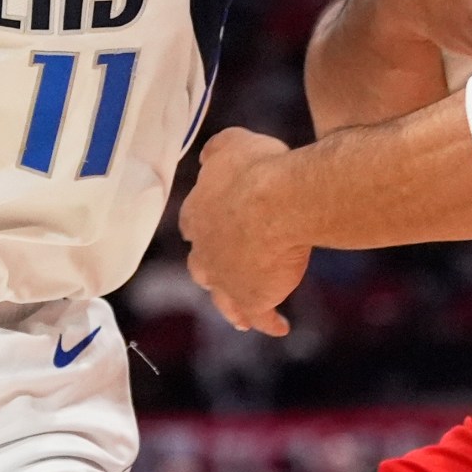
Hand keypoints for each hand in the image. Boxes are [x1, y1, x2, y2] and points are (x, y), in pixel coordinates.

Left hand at [178, 128, 307, 336]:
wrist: (277, 203)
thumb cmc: (256, 170)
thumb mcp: (231, 145)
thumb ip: (217, 152)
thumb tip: (206, 158)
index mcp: (197, 215)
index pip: (193, 225)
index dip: (205, 227)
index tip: (213, 228)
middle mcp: (204, 251)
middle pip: (203, 266)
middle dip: (213, 269)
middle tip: (226, 271)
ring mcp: (225, 279)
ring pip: (224, 300)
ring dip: (233, 307)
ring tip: (241, 317)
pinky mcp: (251, 299)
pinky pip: (259, 317)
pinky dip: (268, 322)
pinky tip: (279, 326)